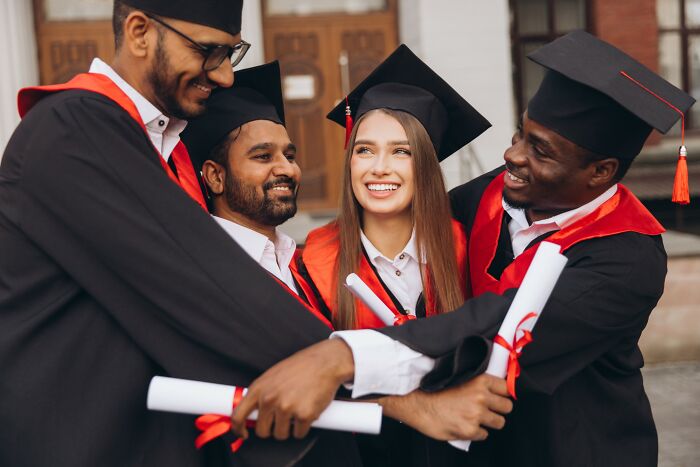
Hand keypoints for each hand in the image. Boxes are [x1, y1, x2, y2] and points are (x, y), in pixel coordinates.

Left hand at [231, 338, 354, 440]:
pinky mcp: (304, 415)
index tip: (244, 434)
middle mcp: (270, 399)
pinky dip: (304, 427)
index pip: (238, 416)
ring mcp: (286, 408)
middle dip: (271, 429)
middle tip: (282, 419)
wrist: (325, 362)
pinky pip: (299, 434)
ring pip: (281, 434)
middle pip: (262, 431)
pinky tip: (307, 411)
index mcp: (259, 389)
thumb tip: (252, 411)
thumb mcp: (272, 375)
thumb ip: (261, 393)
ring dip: (289, 428)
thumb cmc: (300, 367)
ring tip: (297, 411)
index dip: (238, 429)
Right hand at [379, 374, 512, 440]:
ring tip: (475, 418)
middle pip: (507, 407)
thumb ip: (476, 383)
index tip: (499, 396)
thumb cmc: (433, 389)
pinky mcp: (469, 430)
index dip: (503, 393)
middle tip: (488, 409)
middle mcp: (481, 397)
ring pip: (499, 422)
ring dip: (489, 422)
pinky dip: (476, 432)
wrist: (415, 402)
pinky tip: (464, 425)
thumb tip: (491, 390)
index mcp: (479, 380)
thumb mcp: (458, 377)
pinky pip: (484, 434)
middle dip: (499, 409)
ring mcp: (476, 415)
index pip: (507, 388)